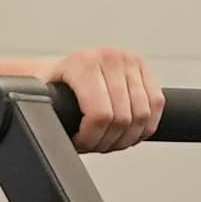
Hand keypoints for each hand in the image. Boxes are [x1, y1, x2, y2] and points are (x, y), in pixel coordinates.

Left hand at [48, 46, 163, 152]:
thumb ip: (45, 113)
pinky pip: (157, 105)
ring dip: (127, 137)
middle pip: (122, 119)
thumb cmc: (53, 86)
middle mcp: (109, 57)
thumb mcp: (44, 98)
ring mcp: (129, 60)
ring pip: (143, 115)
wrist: (64, 69)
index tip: (81, 143)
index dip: (92, 139)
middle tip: (95, 144)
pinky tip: (128, 131)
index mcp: (83, 63)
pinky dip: (145, 126)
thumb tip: (43, 136)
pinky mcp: (144, 67)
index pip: (100, 115)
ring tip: (109, 139)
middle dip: (108, 141)